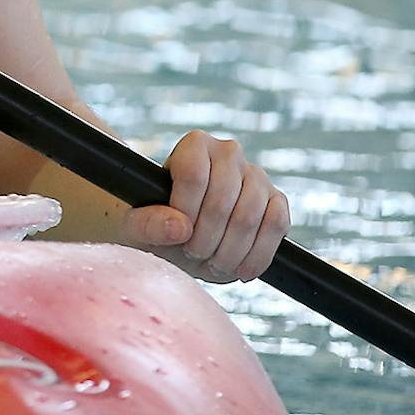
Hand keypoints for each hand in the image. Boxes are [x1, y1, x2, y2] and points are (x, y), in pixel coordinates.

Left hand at [116, 131, 289, 282]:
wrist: (182, 239)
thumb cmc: (155, 225)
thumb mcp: (137, 227)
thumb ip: (148, 224)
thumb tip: (179, 227)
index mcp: (194, 145)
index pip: (194, 175)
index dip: (185, 211)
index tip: (177, 234)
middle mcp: (229, 152)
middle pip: (222, 200)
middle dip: (206, 239)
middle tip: (192, 255)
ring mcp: (256, 175)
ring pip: (250, 216)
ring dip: (229, 251)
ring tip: (211, 263)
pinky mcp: (277, 200)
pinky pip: (277, 225)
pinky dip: (258, 254)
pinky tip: (239, 269)